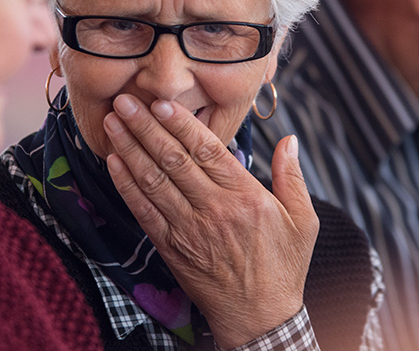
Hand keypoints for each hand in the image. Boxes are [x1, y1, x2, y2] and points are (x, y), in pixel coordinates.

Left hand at [103, 94, 318, 348]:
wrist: (259, 318)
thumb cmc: (283, 266)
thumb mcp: (304, 221)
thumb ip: (292, 177)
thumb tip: (289, 140)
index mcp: (246, 196)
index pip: (208, 150)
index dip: (181, 124)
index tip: (161, 102)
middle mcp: (214, 209)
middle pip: (174, 159)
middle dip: (146, 127)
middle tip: (125, 100)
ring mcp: (189, 228)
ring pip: (154, 180)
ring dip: (130, 149)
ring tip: (113, 122)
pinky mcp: (172, 246)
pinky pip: (144, 211)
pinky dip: (127, 185)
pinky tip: (114, 163)